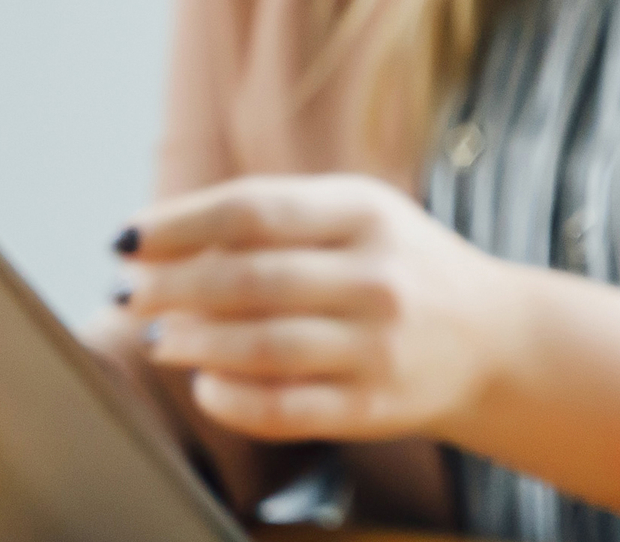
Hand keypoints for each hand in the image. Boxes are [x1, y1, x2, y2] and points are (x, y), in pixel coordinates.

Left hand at [117, 174, 523, 443]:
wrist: (494, 340)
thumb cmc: (396, 266)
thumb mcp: (353, 216)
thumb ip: (269, 219)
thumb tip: (156, 238)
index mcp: (363, 212)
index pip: (251, 211)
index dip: (176, 225)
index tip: (125, 239)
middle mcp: (375, 277)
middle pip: (249, 279)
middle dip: (171, 287)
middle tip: (126, 292)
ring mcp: (379, 346)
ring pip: (263, 347)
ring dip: (193, 343)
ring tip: (154, 337)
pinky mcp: (375, 406)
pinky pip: (286, 408)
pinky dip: (232, 400)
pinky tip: (203, 385)